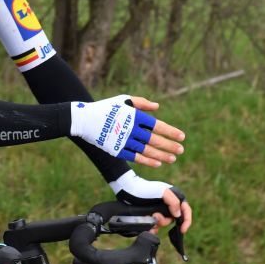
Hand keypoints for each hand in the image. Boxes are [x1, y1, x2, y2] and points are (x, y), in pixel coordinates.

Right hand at [70, 95, 184, 165]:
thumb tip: (157, 107)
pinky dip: (147, 161)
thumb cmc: (104, 108)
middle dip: (169, 145)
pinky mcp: (116, 149)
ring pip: (146, 150)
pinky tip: (158, 163)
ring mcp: (122, 140)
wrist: (82, 119)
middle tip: (181, 150)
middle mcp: (130, 128)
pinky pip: (134, 157)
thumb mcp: (123, 100)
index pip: (157, 125)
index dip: (170, 131)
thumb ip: (141, 103)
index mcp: (133, 115)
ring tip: (173, 159)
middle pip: (154, 139)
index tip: (182, 136)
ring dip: (161, 155)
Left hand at [111, 170, 192, 232]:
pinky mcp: (149, 215)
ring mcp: (158, 210)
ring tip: (149, 217)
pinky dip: (152, 229)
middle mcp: (167, 205)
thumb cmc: (145, 188)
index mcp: (173, 198)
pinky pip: (154, 226)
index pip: (185, 210)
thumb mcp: (162, 191)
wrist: (127, 190)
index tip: (182, 229)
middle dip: (164, 220)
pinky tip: (149, 229)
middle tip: (155, 216)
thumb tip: (177, 215)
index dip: (186, 220)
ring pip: (162, 223)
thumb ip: (173, 202)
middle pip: (172, 219)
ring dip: (157, 223)